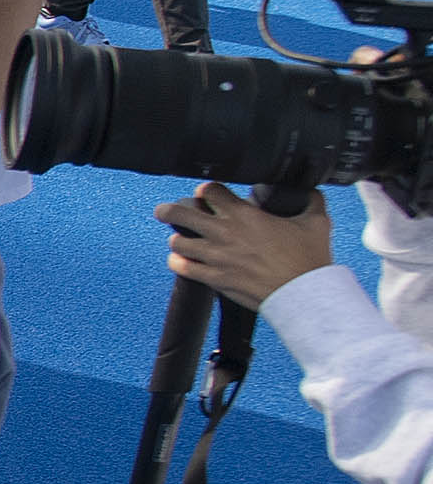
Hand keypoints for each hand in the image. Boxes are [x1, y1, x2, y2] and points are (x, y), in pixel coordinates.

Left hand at [160, 180, 335, 310]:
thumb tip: (312, 192)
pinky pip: (182, 268)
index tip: (207, 195)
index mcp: (245, 214)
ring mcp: (216, 256)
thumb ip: (311, 202)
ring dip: (177, 239)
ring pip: (177, 241)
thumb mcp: (316, 222)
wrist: (303, 293)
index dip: (206, 190)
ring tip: (180, 239)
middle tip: (165, 211)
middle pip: (180, 213)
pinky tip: (181, 260)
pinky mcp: (214, 278)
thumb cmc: (309, 259)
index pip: (209, 191)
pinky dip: (178, 262)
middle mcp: (224, 232)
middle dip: (169, 210)